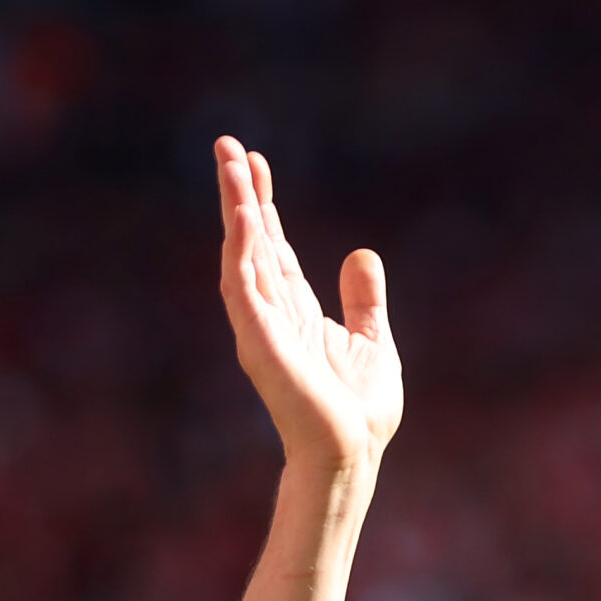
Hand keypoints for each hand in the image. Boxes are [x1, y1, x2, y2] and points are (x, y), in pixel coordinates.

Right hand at [215, 137, 402, 468]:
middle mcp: (272, 314)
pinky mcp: (259, 344)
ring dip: (236, 211)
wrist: (352, 455)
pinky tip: (242, 219)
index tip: (256, 162)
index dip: (264, 205)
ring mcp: (261, 327)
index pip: (274, 247)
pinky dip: (242, 253)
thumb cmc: (359, 412)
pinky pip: (244, 289)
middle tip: (228, 146)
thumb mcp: (373, 340)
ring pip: (243, 256)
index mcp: (297, 312)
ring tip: (229, 165)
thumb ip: (364, 299)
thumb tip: (361, 254)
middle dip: (241, 194)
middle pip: (252, 241)